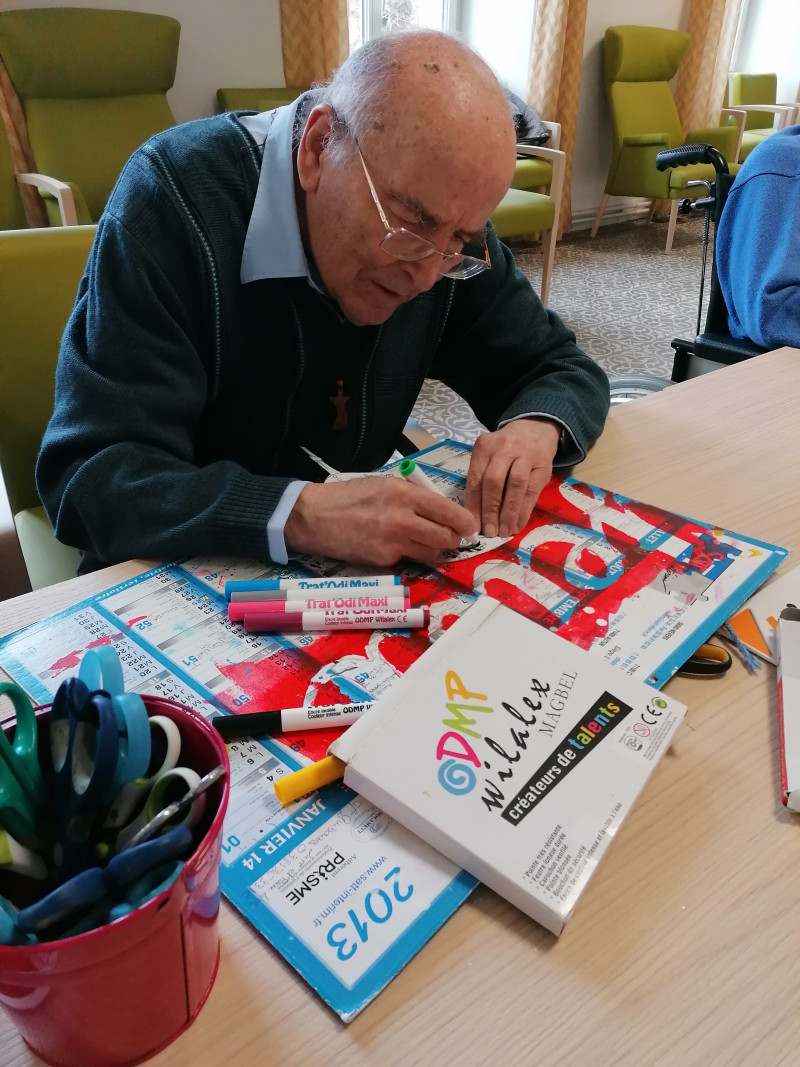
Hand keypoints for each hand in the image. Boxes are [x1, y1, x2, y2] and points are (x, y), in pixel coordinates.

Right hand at [283, 476, 477, 566]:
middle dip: (453, 539)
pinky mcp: (382, 560)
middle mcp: (400, 518)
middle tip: (450, 537)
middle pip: (446, 537)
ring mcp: (391, 542)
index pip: (447, 511)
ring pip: (431, 552)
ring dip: (433, 549)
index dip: (464, 522)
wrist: (314, 516)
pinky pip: (408, 559)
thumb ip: (413, 496)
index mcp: (402, 493)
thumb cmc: (349, 497)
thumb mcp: (383, 484)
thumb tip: (442, 511)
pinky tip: (395, 545)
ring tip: (423, 540)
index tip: (469, 527)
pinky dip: (408, 554)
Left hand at [464, 418, 560, 537]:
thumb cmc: (505, 449)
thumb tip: (475, 517)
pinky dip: (524, 511)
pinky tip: (518, 524)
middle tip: (489, 532)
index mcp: (484, 446)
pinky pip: (532, 491)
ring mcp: (526, 455)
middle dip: (490, 510)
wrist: (535, 429)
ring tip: (504, 531)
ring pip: (515, 486)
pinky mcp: (543, 466)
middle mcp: (504, 448)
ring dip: (508, 512)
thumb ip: (481, 479)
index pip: (476, 479)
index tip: (473, 526)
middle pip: (494, 482)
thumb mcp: (489, 455)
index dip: (474, 506)